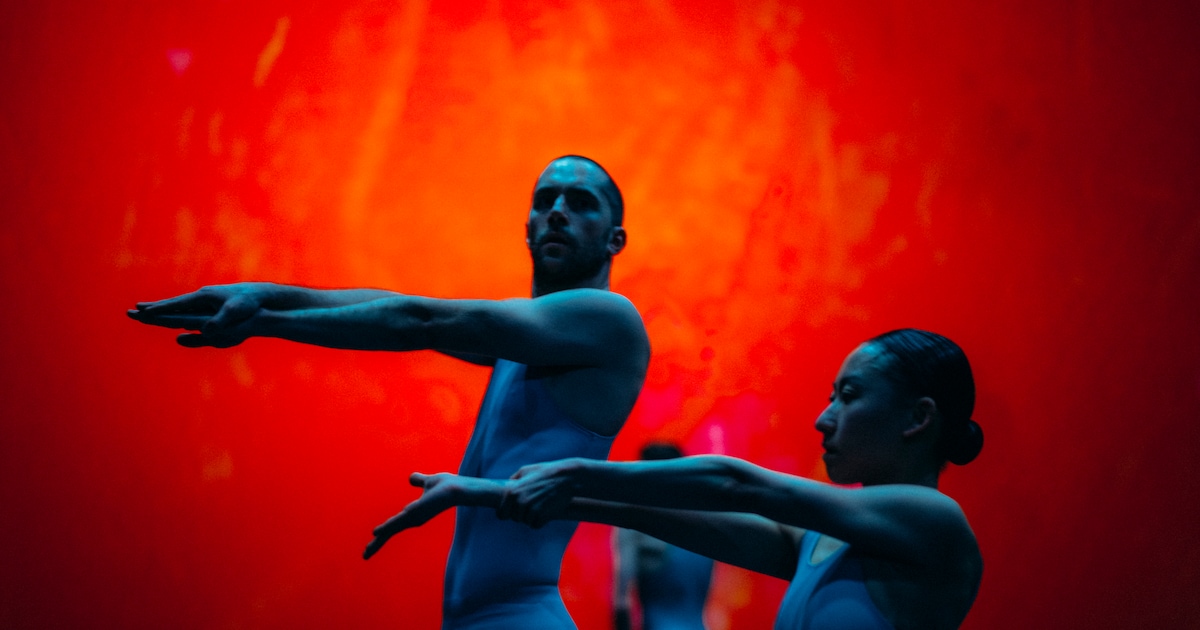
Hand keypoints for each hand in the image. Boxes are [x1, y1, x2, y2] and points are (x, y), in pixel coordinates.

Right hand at [127, 283, 264, 347]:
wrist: (260, 293)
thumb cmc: (248, 303)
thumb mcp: (234, 312)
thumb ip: (220, 321)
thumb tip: (205, 330)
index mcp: (203, 297)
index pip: (176, 304)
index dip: (159, 309)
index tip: (142, 312)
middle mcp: (201, 295)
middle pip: (173, 302)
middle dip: (154, 306)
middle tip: (134, 309)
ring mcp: (205, 298)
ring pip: (179, 304)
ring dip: (163, 307)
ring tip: (148, 309)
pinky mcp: (211, 301)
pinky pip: (188, 307)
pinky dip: (176, 309)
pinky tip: (174, 312)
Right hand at [363, 472, 460, 559]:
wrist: (459, 488)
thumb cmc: (448, 487)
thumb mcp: (428, 482)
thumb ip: (419, 481)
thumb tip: (411, 478)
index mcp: (414, 514)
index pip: (394, 526)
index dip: (384, 532)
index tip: (373, 539)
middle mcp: (413, 519)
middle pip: (391, 533)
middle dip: (377, 544)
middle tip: (364, 556)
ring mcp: (414, 518)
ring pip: (391, 530)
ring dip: (378, 541)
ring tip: (366, 553)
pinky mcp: (417, 513)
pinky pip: (398, 521)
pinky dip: (387, 527)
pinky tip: (376, 533)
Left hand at [497, 458, 582, 528]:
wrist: (566, 477)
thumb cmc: (546, 472)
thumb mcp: (526, 470)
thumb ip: (514, 479)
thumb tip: (506, 486)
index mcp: (511, 491)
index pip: (501, 514)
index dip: (506, 514)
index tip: (512, 513)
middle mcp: (519, 501)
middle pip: (515, 519)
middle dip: (522, 514)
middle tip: (532, 505)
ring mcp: (530, 509)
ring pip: (526, 522)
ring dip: (532, 517)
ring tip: (541, 506)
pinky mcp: (542, 516)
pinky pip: (536, 525)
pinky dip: (540, 521)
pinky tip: (545, 512)